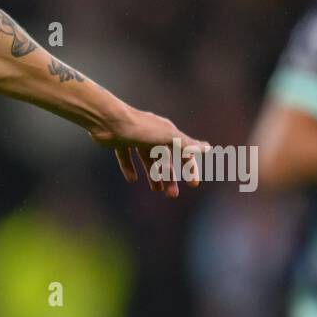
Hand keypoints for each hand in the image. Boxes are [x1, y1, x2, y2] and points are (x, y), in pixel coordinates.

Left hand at [91, 106, 208, 198]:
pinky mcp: (120, 141)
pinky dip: (130, 167)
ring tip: (156, 190)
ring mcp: (136, 137)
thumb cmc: (139, 128)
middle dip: (170, 177)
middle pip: (165, 159)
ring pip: (147, 159)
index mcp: (166, 132)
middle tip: (172, 195)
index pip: (183, 152)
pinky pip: (126, 157)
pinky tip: (132, 179)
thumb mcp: (166, 137)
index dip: (189, 168)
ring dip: (153, 175)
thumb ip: (186, 144)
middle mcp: (153, 133)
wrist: (108, 121)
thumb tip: (208, 148)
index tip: (193, 184)